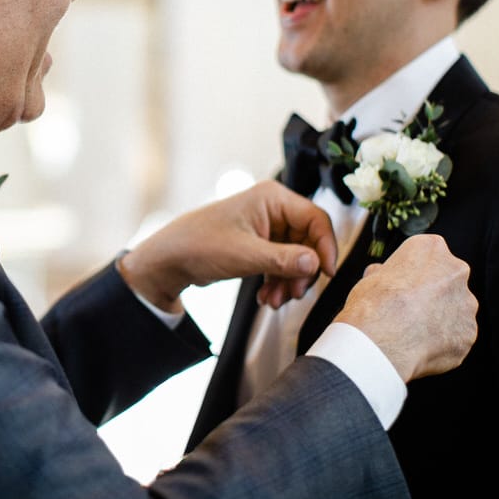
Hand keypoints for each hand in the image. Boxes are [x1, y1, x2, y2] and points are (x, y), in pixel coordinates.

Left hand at [118, 181, 337, 310]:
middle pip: (309, 240)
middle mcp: (273, 208)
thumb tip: (316, 264)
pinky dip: (278, 281)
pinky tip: (266, 298)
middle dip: (303, 271)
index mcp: (272, 197)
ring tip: (274, 301)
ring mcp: (267, 226)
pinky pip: (282, 263)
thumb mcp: (245, 255)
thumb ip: (283, 260)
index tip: (327, 274)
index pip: (316, 218)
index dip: (326, 246)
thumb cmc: (200, 245)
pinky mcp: (260, 243)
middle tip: (294, 294)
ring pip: (296, 256)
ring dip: (289, 281)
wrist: (170, 259)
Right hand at [333, 234, 477, 381]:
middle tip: (408, 312)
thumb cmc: (373, 306)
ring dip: (440, 320)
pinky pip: (457, 337)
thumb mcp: (371, 278)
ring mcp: (467, 303)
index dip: (412, 274)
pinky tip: (422, 347)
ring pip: (455, 311)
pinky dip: (443, 343)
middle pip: (447, 281)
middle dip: (433, 295)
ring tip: (413, 334)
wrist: (383, 342)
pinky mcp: (469, 332)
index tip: (400, 287)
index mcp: (432, 248)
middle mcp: (456, 270)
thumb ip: (386, 273)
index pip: (427, 256)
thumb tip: (380, 275)